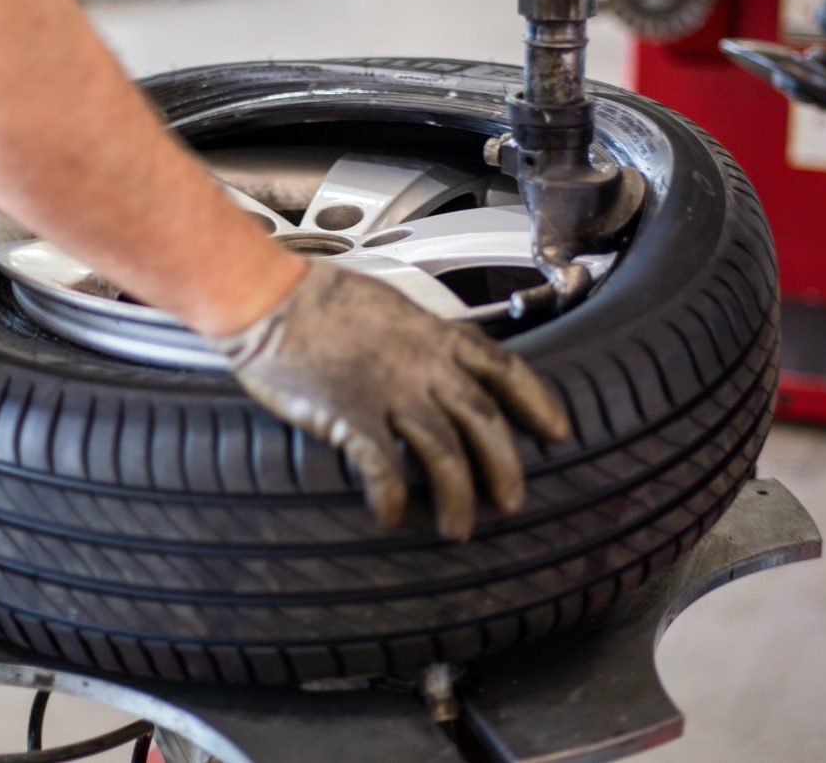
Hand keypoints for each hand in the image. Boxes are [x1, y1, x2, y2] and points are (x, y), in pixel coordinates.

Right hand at [216, 263, 569, 539]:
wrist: (269, 297)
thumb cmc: (320, 298)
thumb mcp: (388, 306)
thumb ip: (419, 338)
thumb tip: (438, 359)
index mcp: (434, 335)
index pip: (504, 368)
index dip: (537, 402)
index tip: (556, 431)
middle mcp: (422, 365)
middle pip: (484, 421)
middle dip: (504, 467)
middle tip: (511, 502)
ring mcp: (388, 391)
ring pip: (443, 453)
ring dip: (456, 497)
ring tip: (458, 528)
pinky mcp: (350, 415)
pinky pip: (382, 467)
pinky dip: (391, 497)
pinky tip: (390, 516)